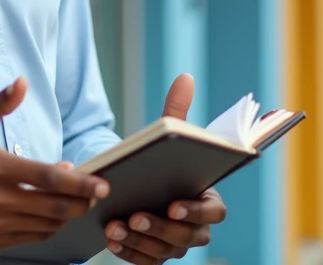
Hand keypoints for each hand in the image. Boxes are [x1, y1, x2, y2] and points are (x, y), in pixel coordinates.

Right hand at [0, 78, 108, 249]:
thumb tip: (22, 81)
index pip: (47, 178)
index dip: (79, 183)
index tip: (101, 183)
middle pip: (54, 206)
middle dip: (83, 201)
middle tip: (97, 192)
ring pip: (49, 224)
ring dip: (70, 213)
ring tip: (77, 199)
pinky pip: (37, 237)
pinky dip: (53, 226)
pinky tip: (56, 212)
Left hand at [105, 74, 226, 262]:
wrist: (141, 184)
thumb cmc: (162, 162)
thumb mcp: (168, 137)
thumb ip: (177, 112)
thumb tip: (185, 77)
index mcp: (208, 201)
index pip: (213, 213)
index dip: (195, 211)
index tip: (172, 204)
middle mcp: (196, 229)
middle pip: (186, 237)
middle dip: (159, 228)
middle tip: (135, 215)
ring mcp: (175, 246)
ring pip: (163, 251)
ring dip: (139, 241)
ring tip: (114, 225)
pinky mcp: (154, 256)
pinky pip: (144, 261)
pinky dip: (128, 252)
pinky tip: (109, 238)